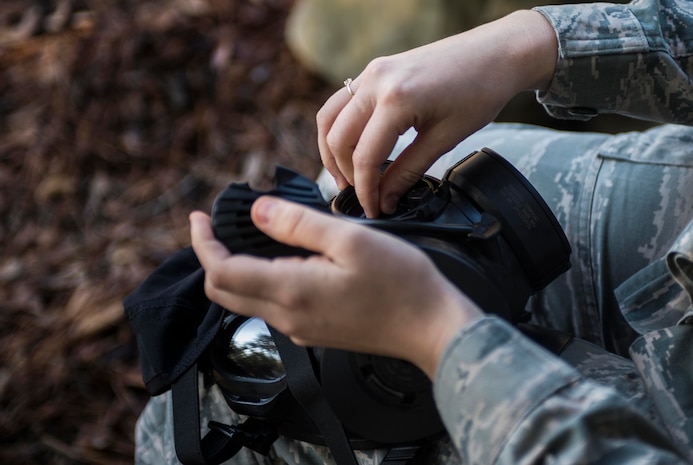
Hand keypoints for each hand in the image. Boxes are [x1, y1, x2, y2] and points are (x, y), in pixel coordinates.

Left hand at [190, 197, 482, 378]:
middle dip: (211, 257)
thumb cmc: (400, 282)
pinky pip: (271, 307)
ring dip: (235, 269)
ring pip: (246, 300)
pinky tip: (281, 259)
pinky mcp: (314, 331)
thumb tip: (257, 210)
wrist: (431, 328)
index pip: (222, 271)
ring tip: (247, 235)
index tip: (198, 218)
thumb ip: (297, 224)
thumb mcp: (349, 239)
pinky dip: (259, 281)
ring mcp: (300, 329)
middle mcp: (288, 316)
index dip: (202, 243)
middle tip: (215, 227)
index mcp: (291, 290)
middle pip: (225, 292)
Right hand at [317, 10, 556, 217]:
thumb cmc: (480, 90)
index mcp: (396, 100)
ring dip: (333, 150)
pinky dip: (340, 128)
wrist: (496, 53)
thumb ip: (408, 171)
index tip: (373, 210)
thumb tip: (385, 199)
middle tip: (362, 196)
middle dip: (346, 173)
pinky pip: (341, 102)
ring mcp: (372, 71)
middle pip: (337, 138)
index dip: (365, 190)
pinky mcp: (375, 69)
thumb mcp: (445, 139)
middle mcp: (376, 81)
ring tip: (348, 176)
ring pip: (329, 118)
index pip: (364, 157)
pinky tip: (353, 146)